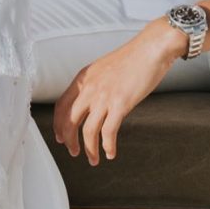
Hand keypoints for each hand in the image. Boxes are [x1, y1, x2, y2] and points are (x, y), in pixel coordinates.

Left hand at [53, 17, 187, 163]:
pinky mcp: (120, 104)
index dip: (58, 125)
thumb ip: (94, 84)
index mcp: (83, 78)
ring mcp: (104, 96)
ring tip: (93, 159)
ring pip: (88, 130)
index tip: (61, 137)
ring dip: (89, 149)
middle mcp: (90, 87)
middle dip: (69, 140)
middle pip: (69, 120)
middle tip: (74, 152)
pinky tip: (111, 152)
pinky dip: (108, 146)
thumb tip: (92, 102)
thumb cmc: (133, 58)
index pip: (61, 105)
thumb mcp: (104, 68)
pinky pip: (108, 132)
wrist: (151, 49)